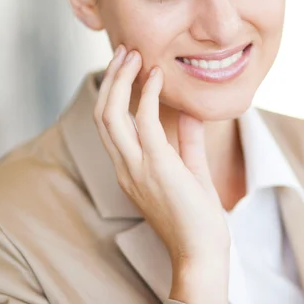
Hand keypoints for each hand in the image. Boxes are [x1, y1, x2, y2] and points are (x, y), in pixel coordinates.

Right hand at [94, 46, 230, 303]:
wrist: (201, 253)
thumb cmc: (197, 218)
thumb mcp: (191, 172)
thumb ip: (187, 142)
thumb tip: (188, 114)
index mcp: (130, 169)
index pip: (109, 124)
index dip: (115, 92)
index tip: (130, 67)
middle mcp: (125, 167)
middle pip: (103, 114)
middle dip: (112, 79)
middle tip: (125, 51)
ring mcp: (136, 168)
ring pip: (111, 114)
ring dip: (121, 80)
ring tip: (134, 54)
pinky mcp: (156, 166)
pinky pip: (143, 122)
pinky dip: (147, 95)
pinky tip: (157, 76)